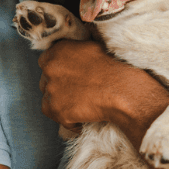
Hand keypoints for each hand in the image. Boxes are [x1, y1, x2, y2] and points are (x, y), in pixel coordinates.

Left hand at [37, 40, 167, 132]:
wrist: (124, 91)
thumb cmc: (115, 69)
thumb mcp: (92, 47)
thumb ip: (74, 50)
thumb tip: (72, 54)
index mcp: (58, 50)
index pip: (45, 62)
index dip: (57, 72)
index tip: (67, 78)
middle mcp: (50, 68)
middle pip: (46, 81)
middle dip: (58, 88)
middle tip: (76, 93)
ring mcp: (52, 90)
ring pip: (49, 99)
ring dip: (61, 103)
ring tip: (81, 106)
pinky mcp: (57, 109)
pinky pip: (55, 117)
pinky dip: (67, 120)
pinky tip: (82, 118)